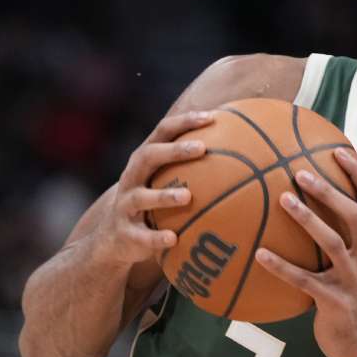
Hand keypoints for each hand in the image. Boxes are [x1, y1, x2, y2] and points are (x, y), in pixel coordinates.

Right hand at [92, 110, 212, 265]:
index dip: (184, 122)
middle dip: (174, 151)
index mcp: (144, 160)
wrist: (115, 237)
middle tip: (202, 148)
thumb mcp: (164, 180)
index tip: (211, 117)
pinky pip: (141, 236)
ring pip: (141, 197)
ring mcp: (125, 205)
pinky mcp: (125, 233)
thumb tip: (242, 151)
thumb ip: (192, 165)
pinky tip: (173, 239)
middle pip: (148, 156)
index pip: (162, 132)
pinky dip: (156, 238)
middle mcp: (132, 177)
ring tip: (188, 196)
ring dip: (164, 196)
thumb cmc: (152, 201)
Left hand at [256, 148, 356, 356]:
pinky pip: (304, 280)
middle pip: (356, 215)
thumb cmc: (356, 295)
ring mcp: (356, 281)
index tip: (338, 150)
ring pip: (333, 243)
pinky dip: (282, 266)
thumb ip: (355, 233)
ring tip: (283, 199)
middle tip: (301, 172)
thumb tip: (326, 196)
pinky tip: (259, 254)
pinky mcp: (336, 302)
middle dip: (330, 191)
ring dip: (307, 219)